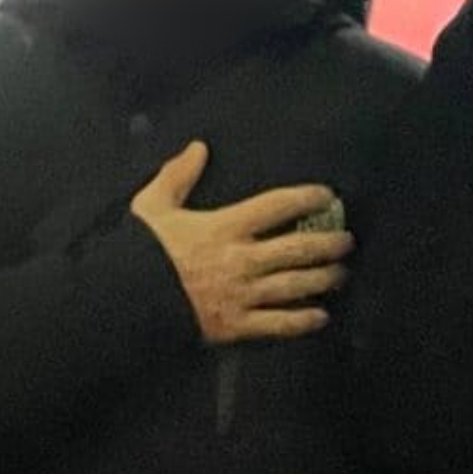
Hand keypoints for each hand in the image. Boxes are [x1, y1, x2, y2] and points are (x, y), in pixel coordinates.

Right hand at [131, 141, 351, 343]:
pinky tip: (320, 316)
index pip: (275, 207)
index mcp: (223, 227)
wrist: (125, 301)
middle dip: (327, 244)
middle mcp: (241, 260)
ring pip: (295, 286)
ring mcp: (242, 295)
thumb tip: (199, 147)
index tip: (326, 195)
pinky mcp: (237, 326)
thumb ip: (177, 175)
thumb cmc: (140, 251)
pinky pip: (279, 324)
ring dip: (323, 279)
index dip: (305, 198)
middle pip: (297, 249)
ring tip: (341, 273)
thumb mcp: (151, 204)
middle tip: (347, 240)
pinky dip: (304, 320)